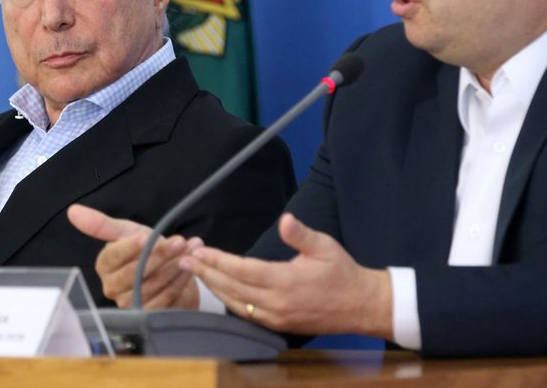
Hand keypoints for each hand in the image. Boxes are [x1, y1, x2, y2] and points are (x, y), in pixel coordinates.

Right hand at [67, 204, 200, 308]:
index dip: (129, 247)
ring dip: (173, 267)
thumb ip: (102, 224)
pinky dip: (179, 282)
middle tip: (179, 241)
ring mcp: (130, 305)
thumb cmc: (146, 248)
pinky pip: (164, 300)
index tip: (146, 236)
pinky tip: (189, 269)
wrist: (169, 268)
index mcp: (104, 266)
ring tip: (189, 251)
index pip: (113, 257)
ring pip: (152, 286)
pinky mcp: (149, 315)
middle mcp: (112, 288)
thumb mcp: (127, 231)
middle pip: (134, 273)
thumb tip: (72, 210)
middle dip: (159, 255)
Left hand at [181, 213, 393, 338]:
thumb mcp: (325, 246)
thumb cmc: (343, 272)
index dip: (218, 262)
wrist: (362, 306)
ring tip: (195, 272)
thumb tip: (285, 220)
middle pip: (232, 289)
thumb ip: (301, 234)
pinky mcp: (278, 325)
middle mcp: (277, 303)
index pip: (243, 271)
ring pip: (235, 303)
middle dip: (206, 274)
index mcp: (286, 282)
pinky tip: (218, 290)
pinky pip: (246, 314)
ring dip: (213, 287)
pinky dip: (228, 301)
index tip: (199, 252)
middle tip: (184, 261)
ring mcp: (276, 317)